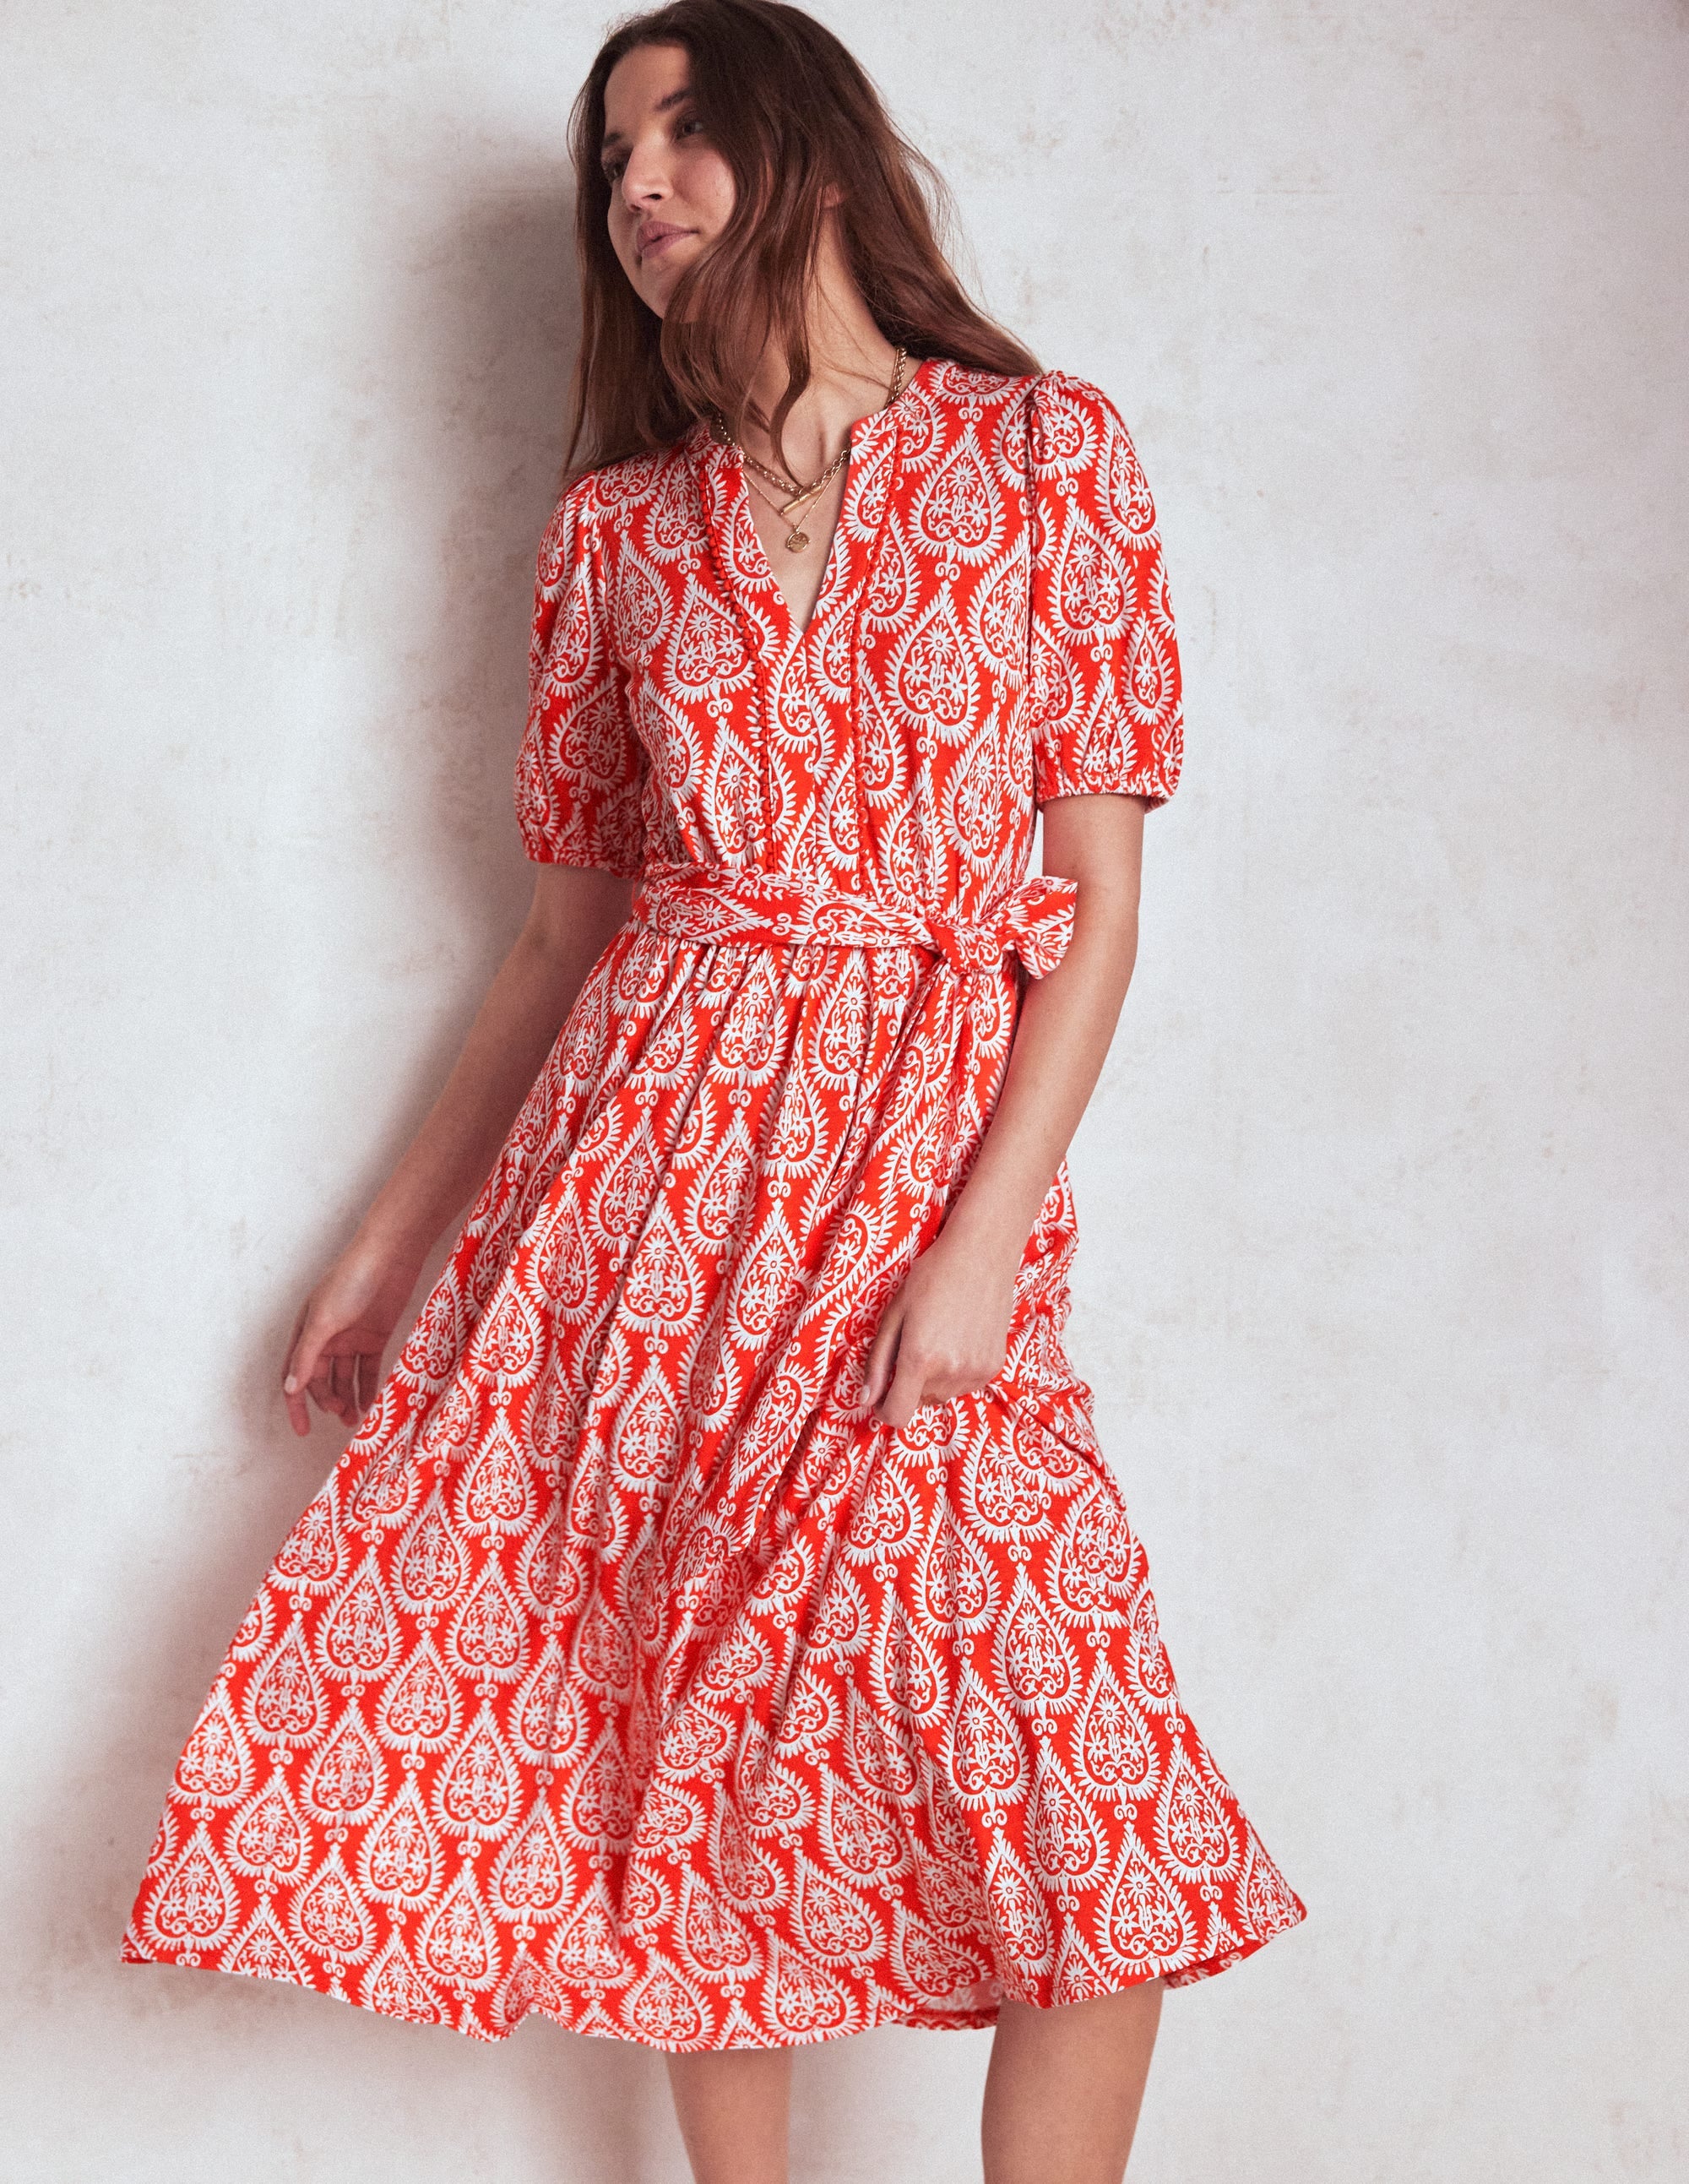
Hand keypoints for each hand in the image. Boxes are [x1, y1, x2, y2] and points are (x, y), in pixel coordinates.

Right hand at [280, 1235, 425, 1436]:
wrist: (390, 1255)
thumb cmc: (351, 1280)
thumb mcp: (324, 1319)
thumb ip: (307, 1355)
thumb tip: (289, 1388)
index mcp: (306, 1332)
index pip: (294, 1375)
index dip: (296, 1404)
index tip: (302, 1431)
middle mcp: (325, 1337)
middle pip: (320, 1379)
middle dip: (327, 1400)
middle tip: (341, 1416)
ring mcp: (351, 1337)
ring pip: (344, 1377)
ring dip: (347, 1398)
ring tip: (355, 1420)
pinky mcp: (375, 1336)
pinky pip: (367, 1368)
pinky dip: (367, 1387)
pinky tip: (370, 1405)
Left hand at [860, 1225, 1020, 1432]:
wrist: (981, 1255)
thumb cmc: (931, 1277)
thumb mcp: (893, 1315)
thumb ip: (877, 1362)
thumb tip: (866, 1399)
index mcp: (919, 1358)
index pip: (898, 1415)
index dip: (884, 1410)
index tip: (881, 1396)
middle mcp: (950, 1372)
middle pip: (919, 1403)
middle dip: (909, 1385)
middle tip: (912, 1346)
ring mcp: (976, 1372)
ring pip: (942, 1396)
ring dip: (933, 1381)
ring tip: (937, 1339)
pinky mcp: (994, 1366)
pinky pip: (965, 1385)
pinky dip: (956, 1373)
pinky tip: (958, 1340)